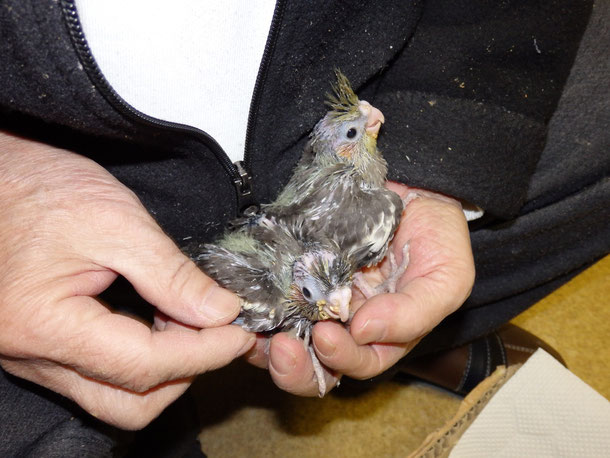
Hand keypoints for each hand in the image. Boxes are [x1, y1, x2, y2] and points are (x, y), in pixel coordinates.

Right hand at [0, 131, 254, 428]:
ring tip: (189, 318)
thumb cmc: (40, 188)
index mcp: (46, 325)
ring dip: (166, 367)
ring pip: (116, 396)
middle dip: (186, 371)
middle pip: (129, 402)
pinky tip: (160, 318)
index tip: (242, 332)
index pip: (145, 366)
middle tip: (216, 328)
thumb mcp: (114, 220)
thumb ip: (170, 274)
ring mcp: (36, 356)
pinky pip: (101, 374)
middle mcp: (35, 355)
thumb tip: (220, 312)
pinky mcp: (44, 347)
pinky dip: (142, 356)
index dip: (205, 353)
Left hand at [246, 182, 473, 394]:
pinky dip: (259, 305)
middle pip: (316, 363)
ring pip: (288, 336)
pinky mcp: (298, 269)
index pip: (359, 362)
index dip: (341, 359)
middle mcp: (347, 320)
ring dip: (267, 344)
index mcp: (383, 332)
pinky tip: (249, 303)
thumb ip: (413, 313)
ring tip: (255, 332)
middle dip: (294, 368)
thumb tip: (363, 332)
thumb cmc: (438, 236)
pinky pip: (274, 295)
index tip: (325, 337)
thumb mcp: (446, 278)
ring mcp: (319, 295)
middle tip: (280, 348)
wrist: (415, 187)